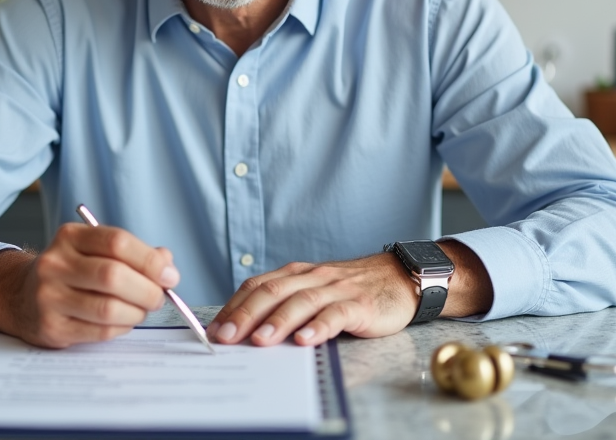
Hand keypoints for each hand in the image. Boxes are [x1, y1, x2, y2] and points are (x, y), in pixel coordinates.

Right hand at [0, 223, 180, 347]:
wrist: (21, 297)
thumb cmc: (71, 272)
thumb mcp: (95, 251)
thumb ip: (133, 254)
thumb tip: (166, 265)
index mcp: (70, 237)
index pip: (117, 242)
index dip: (150, 260)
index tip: (169, 275)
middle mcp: (55, 263)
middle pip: (114, 275)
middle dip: (147, 290)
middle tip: (158, 297)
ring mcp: (49, 296)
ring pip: (109, 308)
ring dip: (136, 312)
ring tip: (140, 310)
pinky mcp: (51, 326)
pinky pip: (100, 331)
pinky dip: (121, 328)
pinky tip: (122, 321)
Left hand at [207, 240, 492, 346]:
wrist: (400, 278)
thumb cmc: (351, 291)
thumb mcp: (315, 291)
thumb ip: (286, 304)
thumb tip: (246, 331)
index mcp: (297, 274)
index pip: (258, 286)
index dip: (235, 306)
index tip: (215, 329)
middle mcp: (312, 277)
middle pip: (273, 292)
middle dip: (246, 315)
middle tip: (226, 337)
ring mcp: (336, 289)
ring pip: (301, 302)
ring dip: (277, 322)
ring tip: (259, 341)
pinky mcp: (359, 304)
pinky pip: (336, 314)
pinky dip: (318, 327)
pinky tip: (305, 340)